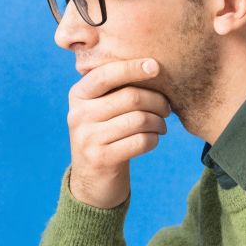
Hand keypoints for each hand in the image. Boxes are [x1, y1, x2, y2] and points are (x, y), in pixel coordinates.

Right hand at [67, 58, 170, 207]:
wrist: (92, 179)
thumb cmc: (106, 134)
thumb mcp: (100, 109)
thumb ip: (116, 89)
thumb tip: (153, 67)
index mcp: (78, 95)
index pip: (107, 74)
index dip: (133, 67)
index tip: (156, 66)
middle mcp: (79, 114)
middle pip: (131, 97)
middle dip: (157, 101)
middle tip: (167, 108)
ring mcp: (87, 138)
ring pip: (139, 119)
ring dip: (159, 122)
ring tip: (162, 126)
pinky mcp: (101, 158)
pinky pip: (140, 141)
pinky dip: (154, 139)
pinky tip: (153, 139)